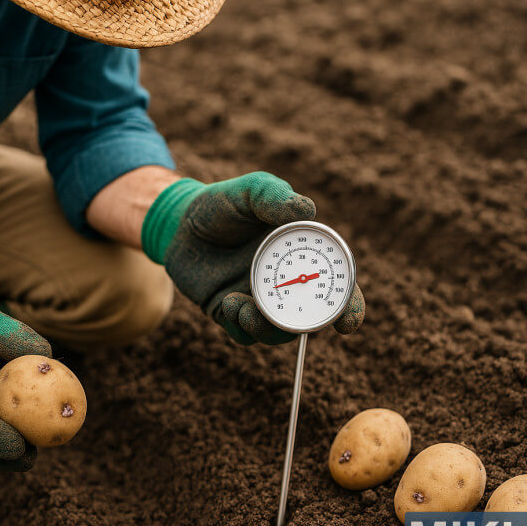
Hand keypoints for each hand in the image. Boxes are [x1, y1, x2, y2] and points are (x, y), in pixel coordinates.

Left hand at [141, 172, 364, 344]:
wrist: (179, 223)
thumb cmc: (223, 204)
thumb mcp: (251, 191)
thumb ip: (275, 198)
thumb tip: (308, 211)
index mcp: (301, 257)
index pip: (336, 286)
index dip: (348, 307)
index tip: (347, 323)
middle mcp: (284, 283)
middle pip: (310, 318)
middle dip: (308, 328)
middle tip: (292, 322)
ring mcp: (258, 301)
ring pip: (276, 333)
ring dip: (267, 328)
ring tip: (246, 306)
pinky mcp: (231, 312)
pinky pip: (243, 334)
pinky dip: (241, 326)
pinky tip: (228, 302)